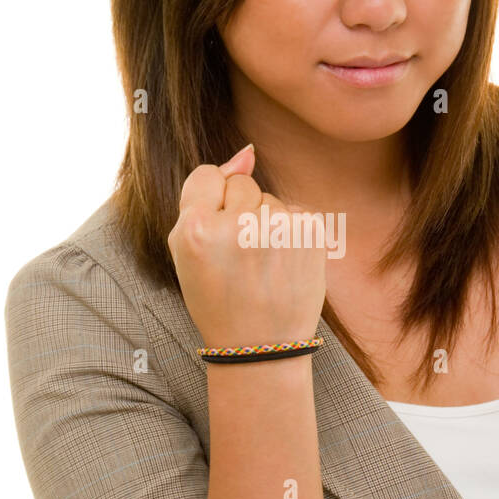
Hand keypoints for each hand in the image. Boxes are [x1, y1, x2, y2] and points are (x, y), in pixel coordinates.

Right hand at [167, 144, 326, 349]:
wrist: (260, 346)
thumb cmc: (217, 297)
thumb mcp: (186, 252)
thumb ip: (203, 195)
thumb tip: (247, 152)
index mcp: (196, 230)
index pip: (207, 174)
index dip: (211, 202)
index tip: (215, 234)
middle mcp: (239, 226)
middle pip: (242, 183)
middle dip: (240, 211)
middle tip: (239, 257)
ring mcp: (279, 230)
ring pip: (270, 199)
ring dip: (266, 223)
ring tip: (262, 265)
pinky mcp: (312, 234)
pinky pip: (294, 213)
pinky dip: (290, 234)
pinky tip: (283, 265)